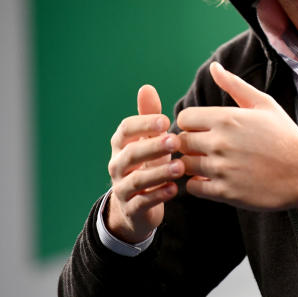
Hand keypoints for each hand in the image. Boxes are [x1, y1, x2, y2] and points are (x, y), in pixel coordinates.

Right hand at [105, 84, 182, 243]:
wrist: (135, 206)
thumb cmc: (146, 164)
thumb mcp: (147, 140)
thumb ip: (148, 116)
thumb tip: (146, 87)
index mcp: (120, 145)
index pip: (125, 130)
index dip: (143, 124)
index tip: (165, 121)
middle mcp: (117, 165)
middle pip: (130, 154)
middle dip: (152, 147)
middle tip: (175, 141)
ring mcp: (122, 188)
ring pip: (137, 180)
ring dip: (158, 173)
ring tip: (180, 167)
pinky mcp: (131, 209)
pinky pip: (142, 202)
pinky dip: (157, 196)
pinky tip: (174, 190)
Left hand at [176, 62, 297, 213]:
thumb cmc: (285, 135)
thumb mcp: (263, 104)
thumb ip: (234, 85)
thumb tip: (214, 66)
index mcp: (227, 118)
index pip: (184, 118)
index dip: (191, 124)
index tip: (204, 130)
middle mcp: (220, 142)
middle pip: (181, 142)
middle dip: (190, 145)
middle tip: (206, 149)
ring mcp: (222, 168)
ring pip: (184, 166)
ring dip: (194, 165)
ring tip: (211, 164)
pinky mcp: (225, 192)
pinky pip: (193, 188)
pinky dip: (199, 184)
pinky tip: (215, 180)